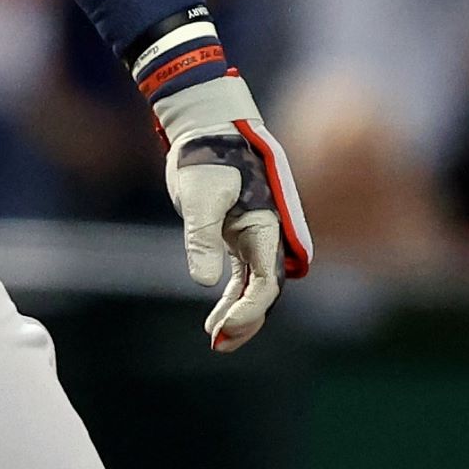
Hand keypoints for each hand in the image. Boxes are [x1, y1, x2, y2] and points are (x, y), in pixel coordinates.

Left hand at [152, 73, 312, 351]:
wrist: (206, 126)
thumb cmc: (206, 155)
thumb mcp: (200, 195)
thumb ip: (202, 236)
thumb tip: (204, 283)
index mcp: (267, 226)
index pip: (268, 281)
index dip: (250, 309)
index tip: (225, 326)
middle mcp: (267, 235)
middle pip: (265, 291)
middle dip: (246, 320)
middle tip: (218, 342)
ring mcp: (254, 237)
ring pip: (254, 287)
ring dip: (238, 314)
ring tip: (215, 340)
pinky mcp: (237, 236)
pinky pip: (242, 277)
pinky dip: (232, 299)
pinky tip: (215, 320)